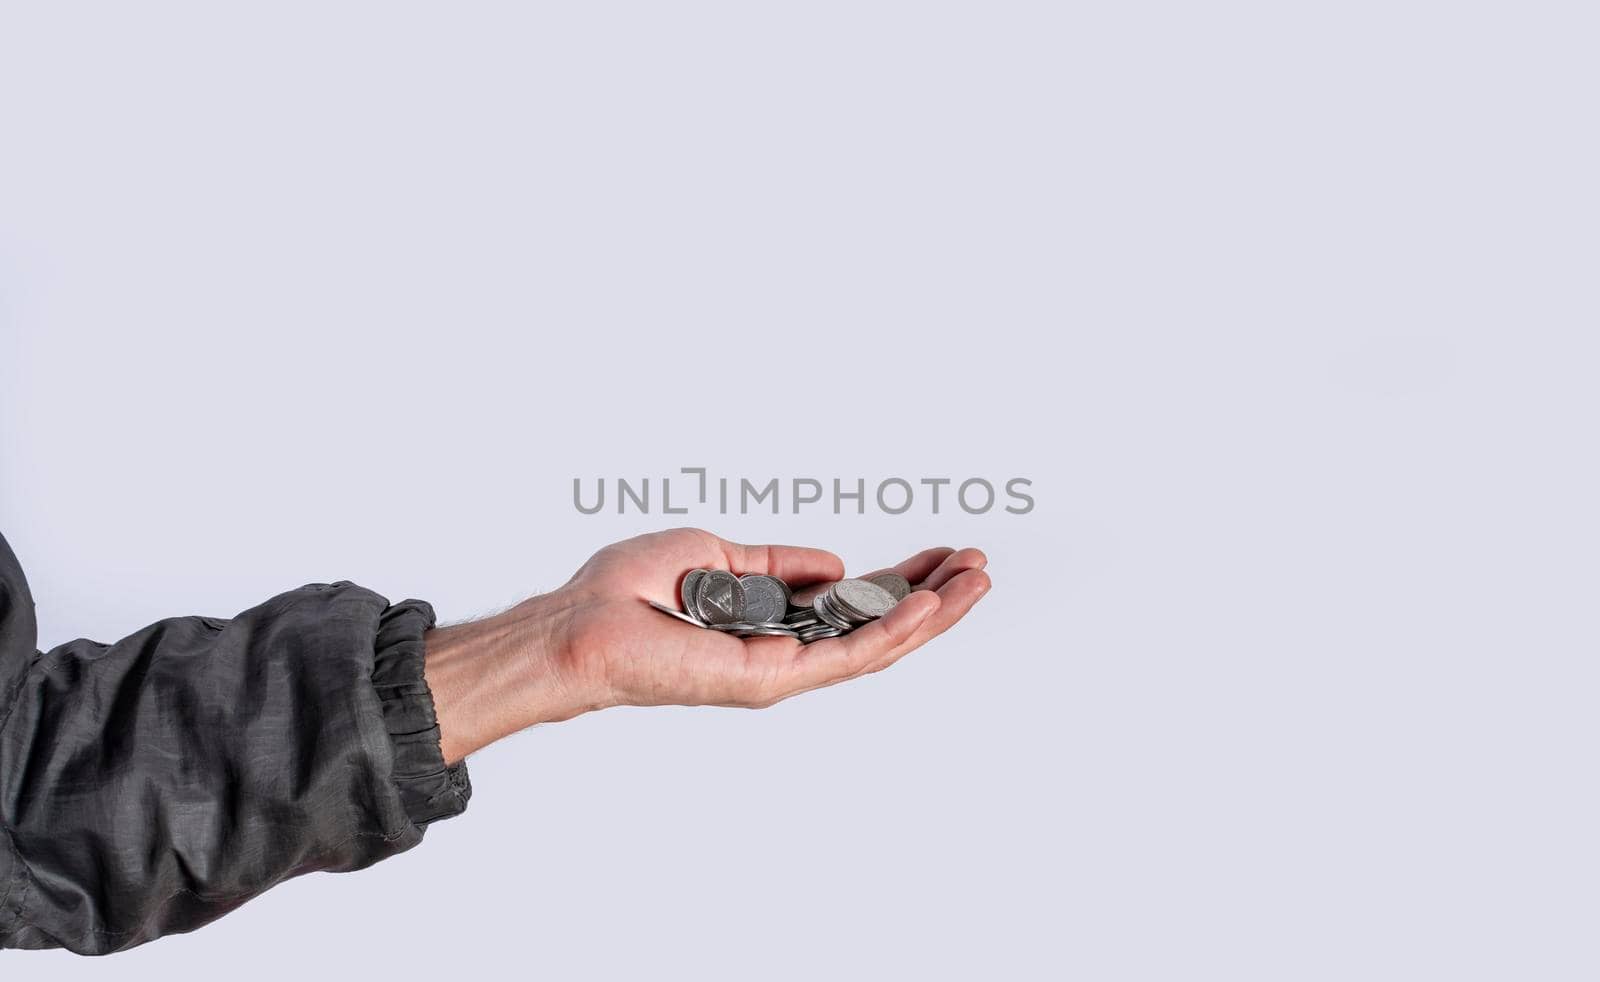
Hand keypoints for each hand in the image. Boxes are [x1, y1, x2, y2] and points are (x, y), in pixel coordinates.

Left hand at [423, 528, 990, 762]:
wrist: (581, 624)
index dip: (903, 581)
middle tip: (979, 567)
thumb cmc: (627, 593)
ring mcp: (782, 671)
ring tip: (975, 581)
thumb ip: (778, 565)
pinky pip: (846, 654)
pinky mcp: (771, 679)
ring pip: (877, 646)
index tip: (943, 556)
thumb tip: (834, 567)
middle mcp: (784, 655)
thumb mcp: (716, 556)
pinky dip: (893, 630)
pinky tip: (928, 604)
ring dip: (932, 614)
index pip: (855, 607)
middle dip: (935, 597)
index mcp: (773, 625)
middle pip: (879, 629)